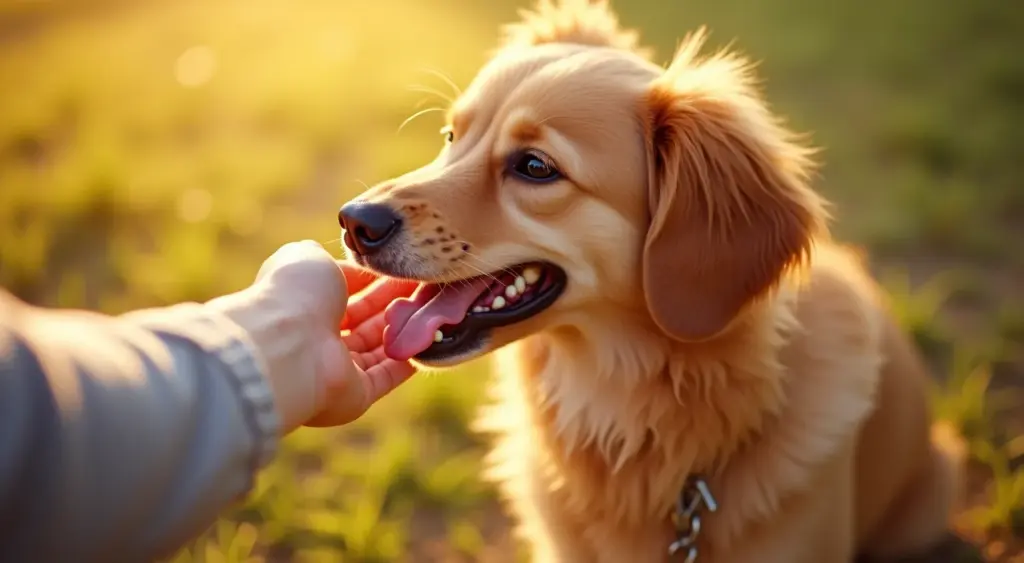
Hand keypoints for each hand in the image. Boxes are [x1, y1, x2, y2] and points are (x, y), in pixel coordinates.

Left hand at [207, 241, 418, 432]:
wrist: (288, 345)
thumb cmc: (295, 295)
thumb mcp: (309, 258)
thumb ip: (330, 259)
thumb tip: (353, 267)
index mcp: (304, 304)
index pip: (350, 292)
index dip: (378, 281)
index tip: (408, 269)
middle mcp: (319, 338)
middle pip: (367, 321)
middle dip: (396, 303)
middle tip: (430, 288)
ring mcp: (336, 369)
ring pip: (380, 348)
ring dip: (405, 329)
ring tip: (434, 308)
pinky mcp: (355, 395)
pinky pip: (388, 375)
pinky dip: (408, 358)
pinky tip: (431, 338)